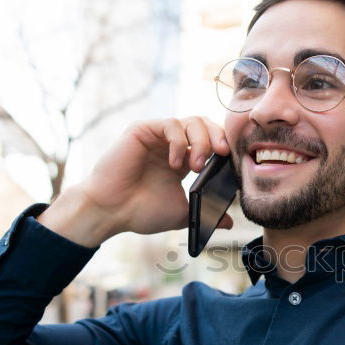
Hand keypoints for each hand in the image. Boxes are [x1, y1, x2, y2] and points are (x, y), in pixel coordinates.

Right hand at [38, 117, 233, 246]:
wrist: (111, 212)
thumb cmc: (141, 212)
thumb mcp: (181, 214)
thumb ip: (205, 214)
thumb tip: (229, 223)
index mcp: (182, 161)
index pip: (211, 142)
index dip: (223, 148)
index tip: (232, 163)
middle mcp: (171, 145)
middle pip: (204, 125)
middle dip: (218, 136)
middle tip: (222, 154)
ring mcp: (157, 137)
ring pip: (191, 121)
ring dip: (201, 140)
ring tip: (197, 165)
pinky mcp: (143, 130)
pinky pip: (170, 124)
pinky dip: (179, 141)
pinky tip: (175, 163)